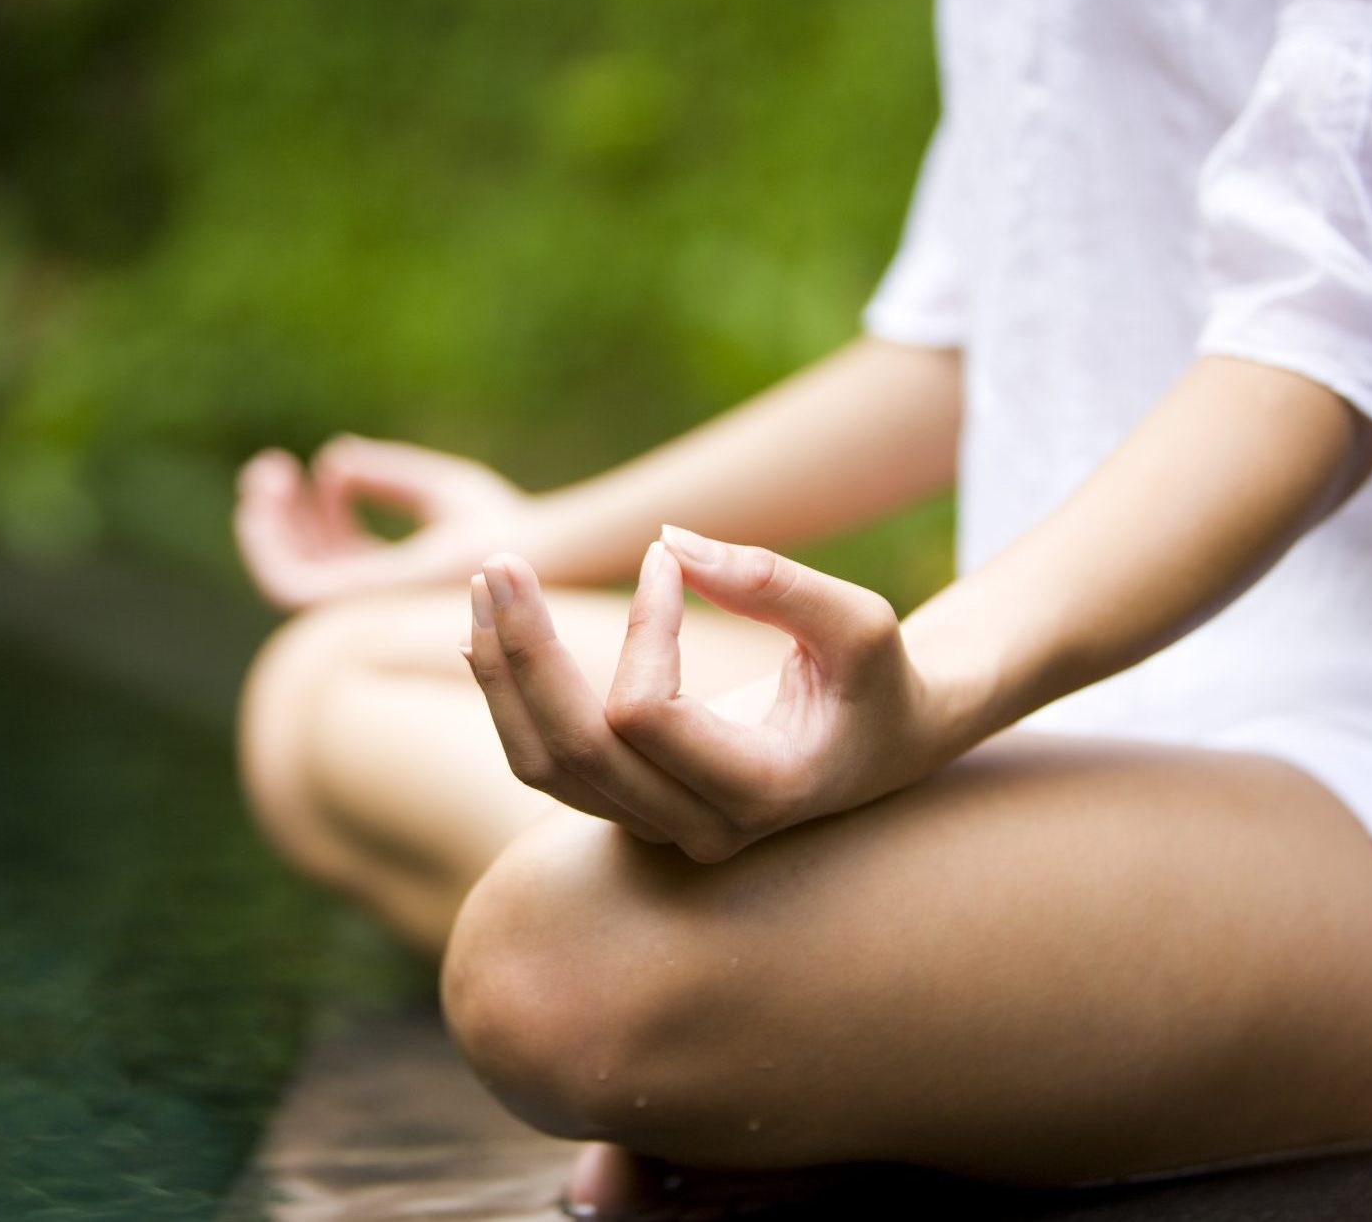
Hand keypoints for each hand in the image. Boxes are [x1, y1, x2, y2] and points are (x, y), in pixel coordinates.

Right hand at [236, 436, 531, 609]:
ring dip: (263, 527)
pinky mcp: (348, 605)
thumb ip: (389, 477)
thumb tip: (335, 462)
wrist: (520, 553)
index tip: (319, 469)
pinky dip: (266, 540)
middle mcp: (370, 602)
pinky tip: (270, 492)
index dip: (317, 515)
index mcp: (393, 581)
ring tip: (266, 474)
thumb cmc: (499, 528)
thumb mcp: (438, 490)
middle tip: (271, 468)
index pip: (337, 557)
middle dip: (276, 520)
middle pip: (303, 566)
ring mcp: (357, 609)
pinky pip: (284, 582)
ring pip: (282, 577)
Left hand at [463, 528, 950, 861]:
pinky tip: (493, 633)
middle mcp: (700, 830)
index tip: (665, 556)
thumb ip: (773, 581)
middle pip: (574, 751)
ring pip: (542, 765)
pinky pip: (545, 762)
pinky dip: (510, 696)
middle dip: (526, 650)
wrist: (885, 746)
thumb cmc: (878, 680)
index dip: (643, 628)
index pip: (648, 715)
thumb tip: (670, 541)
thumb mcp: (860, 621)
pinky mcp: (627, 810)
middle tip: (501, 562)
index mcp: (761, 793)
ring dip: (502, 673)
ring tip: (486, 587)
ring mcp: (656, 830)